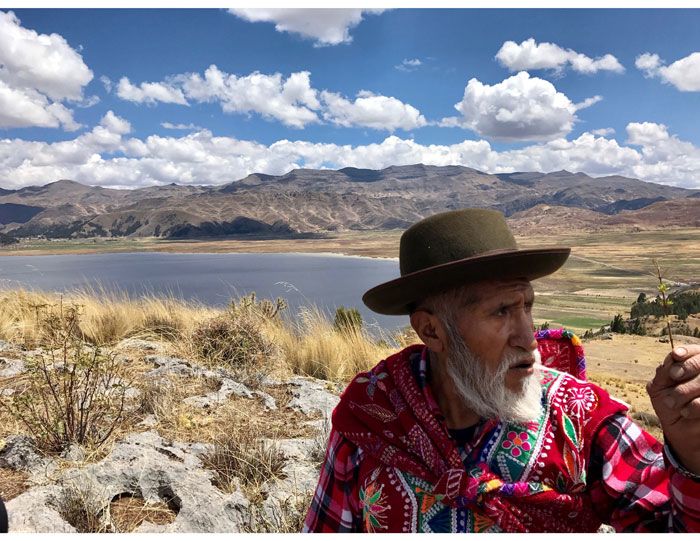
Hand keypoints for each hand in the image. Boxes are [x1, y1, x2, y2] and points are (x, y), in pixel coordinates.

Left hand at [647, 345, 699, 474]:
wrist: (680, 432)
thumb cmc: (669, 404)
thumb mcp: (660, 386)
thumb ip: (665, 370)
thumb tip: (674, 356)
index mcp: (694, 365)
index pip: (696, 351)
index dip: (687, 352)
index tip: (676, 355)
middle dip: (686, 368)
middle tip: (674, 377)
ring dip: (685, 391)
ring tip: (674, 403)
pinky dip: (695, 406)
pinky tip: (685, 412)